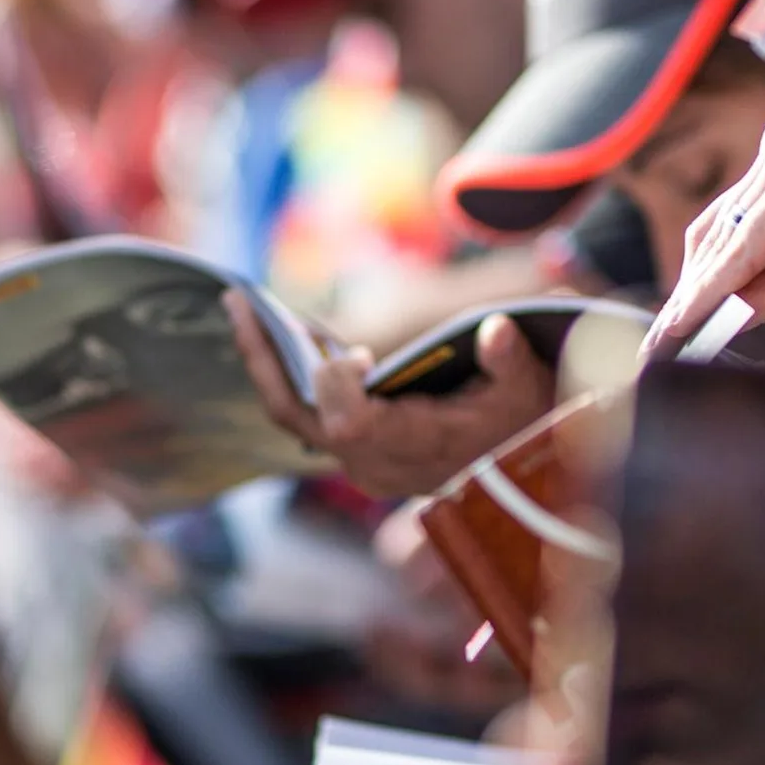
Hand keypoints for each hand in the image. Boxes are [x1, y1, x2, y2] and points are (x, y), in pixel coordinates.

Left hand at [230, 292, 552, 499]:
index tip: (359, 354)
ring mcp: (355, 458)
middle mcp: (372, 462)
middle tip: (235, 300)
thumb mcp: (529, 387)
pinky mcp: (351, 447)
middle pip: (295, 416)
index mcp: (411, 448)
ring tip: (244, 306)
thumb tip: (495, 331)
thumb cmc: (523, 420)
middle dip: (262, 358)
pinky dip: (289, 370)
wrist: (518, 465)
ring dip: (266, 360)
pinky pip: (305, 411)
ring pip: (292, 413)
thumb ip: (511, 361)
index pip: (345, 426)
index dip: (338, 385)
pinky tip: (279, 326)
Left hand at [643, 120, 764, 358]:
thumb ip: (764, 285)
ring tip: (667, 340)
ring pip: (724, 238)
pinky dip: (715, 287)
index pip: (730, 222)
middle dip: (688, 289)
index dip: (699, 276)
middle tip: (658, 341)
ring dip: (695, 295)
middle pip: (716, 228)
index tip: (670, 325)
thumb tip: (708, 309)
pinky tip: (691, 321)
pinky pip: (744, 246)